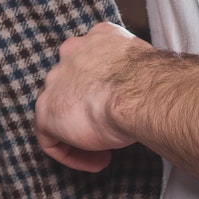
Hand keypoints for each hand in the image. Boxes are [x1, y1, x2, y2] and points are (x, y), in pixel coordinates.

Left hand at [34, 22, 148, 172]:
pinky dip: (72, 154)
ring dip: (80, 132)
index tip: (120, 107)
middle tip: (110, 129)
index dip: (104, 88)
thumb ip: (133, 73)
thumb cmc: (151, 83)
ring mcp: (55, 80)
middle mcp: (72, 52)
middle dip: (89, 108)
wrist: (139, 93)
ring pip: (60, 110)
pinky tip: (97, 161)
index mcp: (98, 37)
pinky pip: (51, 138)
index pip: (93, 60)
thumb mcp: (146, 67)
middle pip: (72, 83)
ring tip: (105, 150)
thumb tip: (140, 91)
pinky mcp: (46, 111)